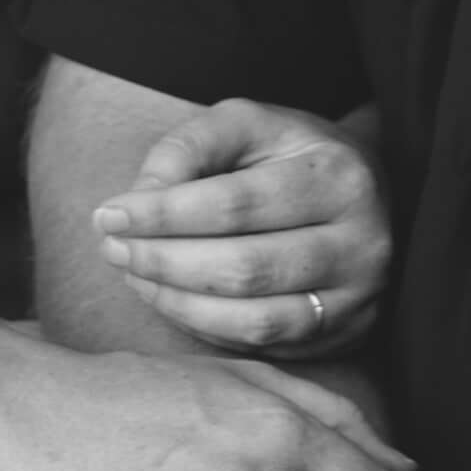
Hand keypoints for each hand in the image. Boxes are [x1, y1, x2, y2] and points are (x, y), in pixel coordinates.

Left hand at [97, 100, 390, 358]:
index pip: (235, 204)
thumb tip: (139, 203)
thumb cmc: (289, 155)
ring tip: (134, 275)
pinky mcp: (346, 335)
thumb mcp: (245, 124)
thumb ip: (189, 148)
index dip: (163, 214)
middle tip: (112, 250)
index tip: (107, 215)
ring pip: (254, 320)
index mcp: (338, 176)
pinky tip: (172, 300)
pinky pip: (263, 345)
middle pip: (244, 268)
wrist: (364, 192)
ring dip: (177, 304)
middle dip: (162, 263)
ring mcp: (359, 297)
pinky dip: (206, 327)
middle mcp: (363, 242)